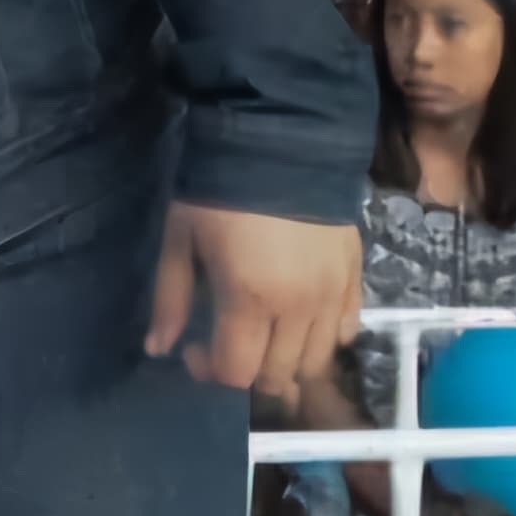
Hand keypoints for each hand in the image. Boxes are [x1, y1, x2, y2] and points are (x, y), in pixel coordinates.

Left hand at [147, 204, 359, 398]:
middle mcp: (299, 308)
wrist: (280, 140)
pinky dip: (326, 338)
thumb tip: (158, 349)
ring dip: (288, 362)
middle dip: (247, 371)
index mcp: (250, 298)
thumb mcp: (181, 240)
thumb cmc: (219, 191)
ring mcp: (334, 295)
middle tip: (228, 342)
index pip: (237, 373)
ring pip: (317, 362)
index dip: (210, 371)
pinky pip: (349, 330)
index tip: (193, 348)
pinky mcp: (356, 278)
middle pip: (278, 375)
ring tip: (266, 336)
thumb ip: (170, 299)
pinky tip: (304, 320)